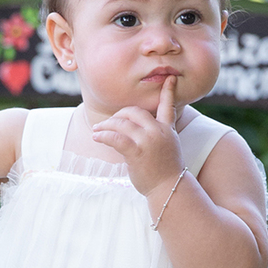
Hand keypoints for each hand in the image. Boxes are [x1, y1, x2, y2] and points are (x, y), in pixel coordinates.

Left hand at [90, 75, 183, 199]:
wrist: (170, 190)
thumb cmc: (165, 171)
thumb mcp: (167, 148)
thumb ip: (156, 134)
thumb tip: (136, 128)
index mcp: (167, 129)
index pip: (168, 106)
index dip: (168, 91)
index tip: (170, 77)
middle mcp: (159, 132)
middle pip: (134, 112)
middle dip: (118, 115)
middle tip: (108, 123)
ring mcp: (148, 141)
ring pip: (122, 124)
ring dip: (106, 126)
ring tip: (97, 130)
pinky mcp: (137, 152)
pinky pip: (116, 138)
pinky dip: (104, 136)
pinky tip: (97, 137)